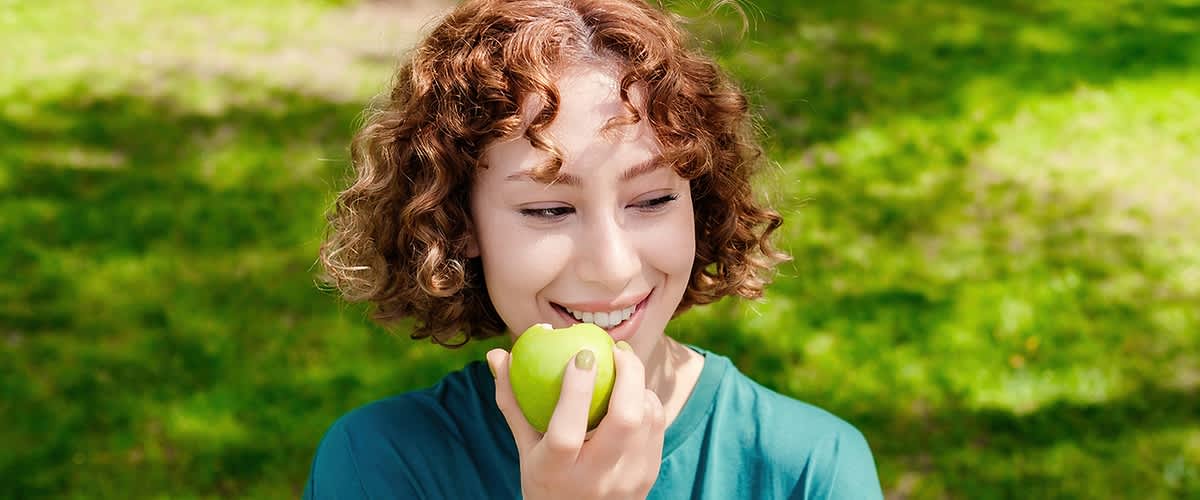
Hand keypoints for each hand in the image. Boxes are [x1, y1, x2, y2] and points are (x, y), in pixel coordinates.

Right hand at [487, 344, 666, 499]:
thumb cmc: (546, 480)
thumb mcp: (525, 450)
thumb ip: (512, 402)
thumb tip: (496, 355)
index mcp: (556, 473)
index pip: (567, 431)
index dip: (576, 389)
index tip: (582, 354)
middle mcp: (595, 479)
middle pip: (625, 419)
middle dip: (629, 374)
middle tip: (617, 349)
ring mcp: (627, 480)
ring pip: (647, 419)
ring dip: (639, 386)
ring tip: (624, 368)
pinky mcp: (648, 476)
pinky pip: (656, 427)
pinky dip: (647, 403)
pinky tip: (634, 392)